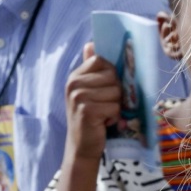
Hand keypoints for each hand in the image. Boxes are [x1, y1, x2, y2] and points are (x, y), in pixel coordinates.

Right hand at [64, 42, 120, 161]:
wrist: (82, 146)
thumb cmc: (90, 117)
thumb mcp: (89, 91)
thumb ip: (91, 69)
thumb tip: (90, 44)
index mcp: (75, 76)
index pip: (101, 61)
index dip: (111, 74)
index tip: (105, 89)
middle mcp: (74, 84)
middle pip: (112, 76)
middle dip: (116, 93)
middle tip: (105, 106)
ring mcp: (79, 97)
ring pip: (116, 92)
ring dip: (116, 106)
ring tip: (104, 115)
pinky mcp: (87, 111)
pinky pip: (115, 107)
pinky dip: (114, 117)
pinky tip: (103, 123)